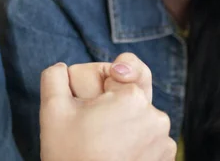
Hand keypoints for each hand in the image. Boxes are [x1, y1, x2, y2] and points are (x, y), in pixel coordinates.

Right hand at [39, 62, 175, 160]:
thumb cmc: (69, 156)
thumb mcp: (52, 111)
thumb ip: (55, 77)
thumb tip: (61, 68)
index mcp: (132, 96)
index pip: (117, 75)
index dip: (99, 90)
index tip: (90, 111)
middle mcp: (156, 116)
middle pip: (130, 98)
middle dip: (113, 108)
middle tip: (94, 132)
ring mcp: (165, 140)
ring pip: (139, 119)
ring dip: (125, 126)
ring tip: (103, 148)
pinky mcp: (167, 159)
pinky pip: (150, 140)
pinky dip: (135, 145)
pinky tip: (116, 156)